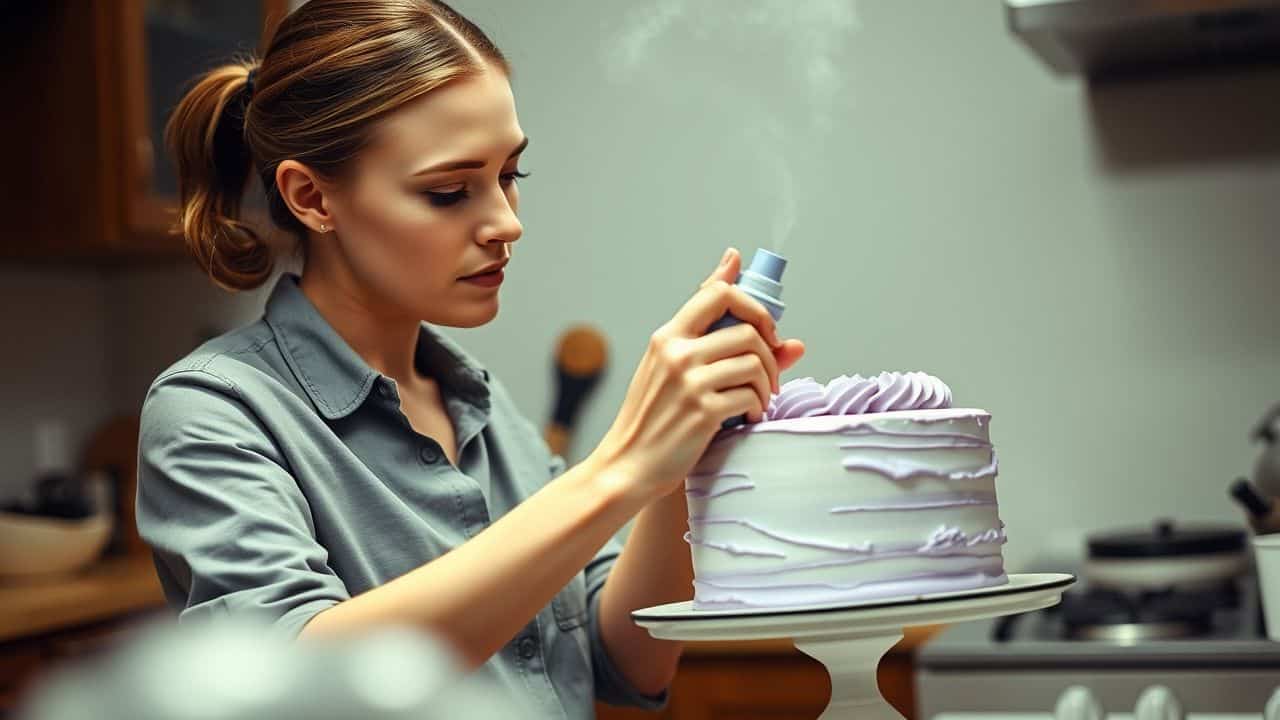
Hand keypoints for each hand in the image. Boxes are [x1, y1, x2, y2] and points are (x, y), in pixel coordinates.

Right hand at [590, 247, 805, 501]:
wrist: (627, 465)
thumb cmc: (652, 417)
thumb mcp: (669, 367)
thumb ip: (709, 333)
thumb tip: (759, 292)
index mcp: (667, 337)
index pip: (717, 292)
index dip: (753, 304)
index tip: (766, 328)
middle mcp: (676, 353)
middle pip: (748, 330)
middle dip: (771, 353)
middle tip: (770, 374)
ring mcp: (689, 382)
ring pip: (754, 362)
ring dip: (768, 383)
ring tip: (759, 398)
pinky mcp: (702, 412)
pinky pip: (750, 395)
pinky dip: (757, 407)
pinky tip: (747, 416)